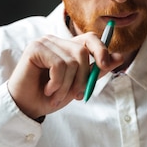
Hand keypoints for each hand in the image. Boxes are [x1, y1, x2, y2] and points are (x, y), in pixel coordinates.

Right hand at [7, 33, 123, 118]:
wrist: (28, 107)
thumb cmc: (50, 96)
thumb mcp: (78, 84)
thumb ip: (96, 70)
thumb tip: (119, 57)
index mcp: (67, 47)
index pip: (90, 39)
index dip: (102, 50)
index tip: (106, 66)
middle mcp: (56, 41)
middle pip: (83, 52)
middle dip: (83, 78)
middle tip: (76, 96)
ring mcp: (45, 42)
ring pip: (72, 62)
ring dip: (67, 86)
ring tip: (56, 96)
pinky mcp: (35, 48)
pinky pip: (59, 65)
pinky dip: (57, 83)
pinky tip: (47, 90)